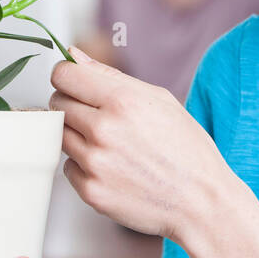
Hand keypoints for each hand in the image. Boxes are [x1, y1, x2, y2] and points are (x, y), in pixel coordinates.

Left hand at [50, 46, 229, 241]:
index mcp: (123, 101)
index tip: (76, 83)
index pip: (63, 76)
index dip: (68, 76)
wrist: (201, 202)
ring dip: (78, 135)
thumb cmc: (186, 148)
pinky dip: (85, 165)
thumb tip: (74, 55)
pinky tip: (114, 167)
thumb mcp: (160, 100)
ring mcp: (95, 163)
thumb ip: (111, 76)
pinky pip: (69, 166)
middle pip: (57, 103)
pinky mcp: (90, 191)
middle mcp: (104, 130)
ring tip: (112, 143)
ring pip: (60, 135)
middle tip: (100, 116)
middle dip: (73, 104)